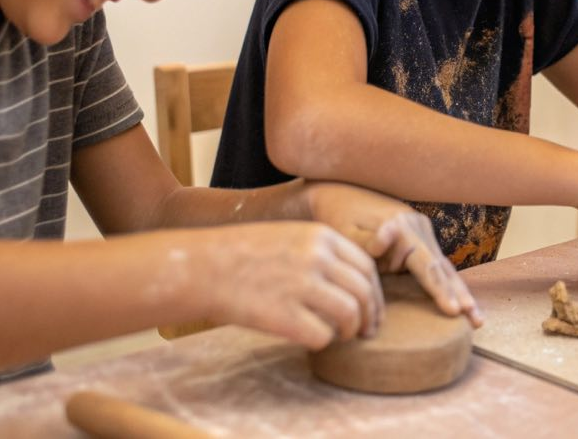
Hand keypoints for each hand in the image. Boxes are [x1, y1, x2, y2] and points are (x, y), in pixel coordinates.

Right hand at [185, 221, 382, 349]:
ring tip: (341, 336)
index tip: (372, 309)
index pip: (366, 267)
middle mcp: (317, 258)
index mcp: (320, 236)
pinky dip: (323, 341)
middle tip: (366, 331)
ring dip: (350, 331)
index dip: (374, 293)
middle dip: (370, 316)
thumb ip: (321, 253)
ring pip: (350, 315)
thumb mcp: (289, 236)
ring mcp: (302, 286)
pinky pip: (322, 335)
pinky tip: (312, 338)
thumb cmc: (242, 254)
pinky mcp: (285, 316)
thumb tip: (352, 282)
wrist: (203, 266)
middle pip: (364, 292)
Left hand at [303, 181, 482, 326]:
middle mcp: (417, 225)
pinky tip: (463, 300)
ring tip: (477, 318)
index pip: (426, 266)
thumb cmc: (335, 220)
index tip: (452, 310)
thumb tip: (385, 240)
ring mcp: (420, 228)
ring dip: (460, 292)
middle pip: (441, 267)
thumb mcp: (345, 234)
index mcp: (401, 227)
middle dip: (459, 295)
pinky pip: (436, 262)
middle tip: (474, 319)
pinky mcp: (418, 234)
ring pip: (444, 266)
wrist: (335, 193)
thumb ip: (367, 242)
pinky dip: (449, 282)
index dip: (440, 290)